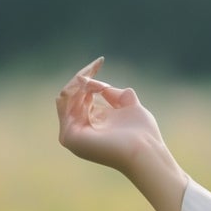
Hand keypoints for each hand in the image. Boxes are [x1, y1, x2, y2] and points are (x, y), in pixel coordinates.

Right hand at [55, 58, 165, 174]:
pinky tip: (95, 88)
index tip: (100, 61)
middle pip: (71, 94)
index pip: (81, 95)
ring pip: (66, 96)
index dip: (89, 76)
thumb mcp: (130, 107)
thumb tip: (104, 87)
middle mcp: (80, 128)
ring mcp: (72, 133)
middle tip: (97, 66)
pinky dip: (78, 91)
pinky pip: (65, 104)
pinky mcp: (69, 136)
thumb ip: (116, 96)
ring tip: (99, 83)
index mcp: (93, 122)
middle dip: (84, 77)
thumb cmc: (143, 133)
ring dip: (82, 83)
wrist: (145, 150)